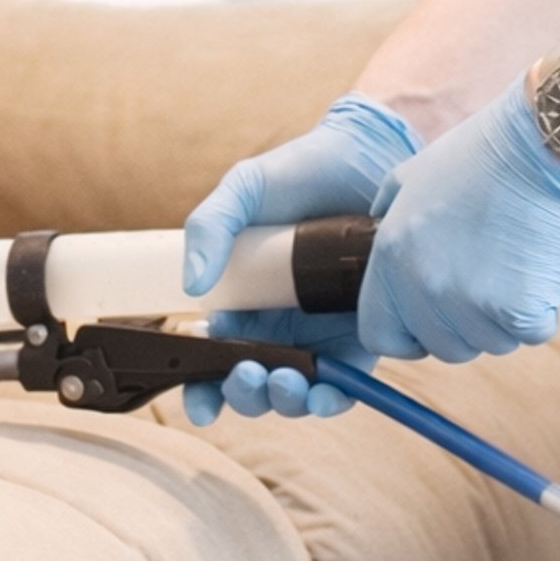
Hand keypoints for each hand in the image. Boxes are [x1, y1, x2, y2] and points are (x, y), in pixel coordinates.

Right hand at [179, 95, 421, 422]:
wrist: (366, 156)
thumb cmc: (300, 172)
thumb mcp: (243, 189)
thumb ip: (210, 227)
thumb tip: (193, 285)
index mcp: (240, 301)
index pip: (212, 359)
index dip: (201, 390)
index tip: (200, 403)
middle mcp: (277, 326)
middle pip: (252, 384)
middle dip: (245, 395)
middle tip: (247, 375)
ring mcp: (319, 334)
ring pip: (296, 391)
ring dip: (285, 400)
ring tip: (285, 380)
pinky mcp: (362, 334)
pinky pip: (346, 381)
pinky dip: (332, 396)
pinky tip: (323, 389)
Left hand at [359, 76, 559, 364]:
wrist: (549, 145)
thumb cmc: (487, 153)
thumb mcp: (415, 172)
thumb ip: (390, 210)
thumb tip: (381, 229)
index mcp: (393, 254)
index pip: (380, 334)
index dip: (407, 335)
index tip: (432, 322)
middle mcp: (425, 283)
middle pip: (443, 346)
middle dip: (466, 325)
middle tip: (491, 281)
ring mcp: (472, 300)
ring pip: (490, 343)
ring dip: (506, 318)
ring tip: (518, 264)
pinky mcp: (521, 310)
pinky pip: (532, 334)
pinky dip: (541, 312)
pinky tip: (543, 269)